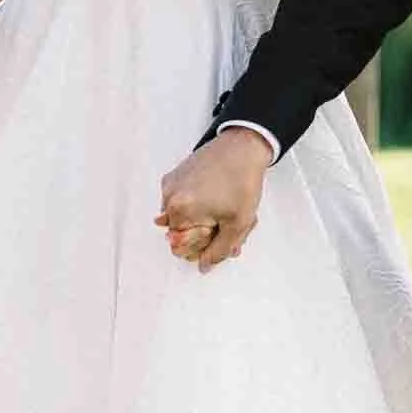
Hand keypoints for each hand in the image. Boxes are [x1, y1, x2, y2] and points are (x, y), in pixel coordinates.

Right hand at [157, 130, 271, 270]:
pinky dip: (196, 205)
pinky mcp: (174, 176)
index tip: (218, 234)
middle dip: (204, 233)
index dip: (204, 247)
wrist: (243, 147)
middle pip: (180, 234)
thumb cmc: (241, 180)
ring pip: (182, 218)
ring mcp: (170, 186)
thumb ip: (219, 251)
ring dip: (201, 219)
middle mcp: (168, 199)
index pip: (181, 249)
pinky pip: (181, 202)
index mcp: (180, 212)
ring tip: (223, 207)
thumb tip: (204, 265)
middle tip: (226, 220)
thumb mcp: (237, 224)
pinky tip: (216, 196)